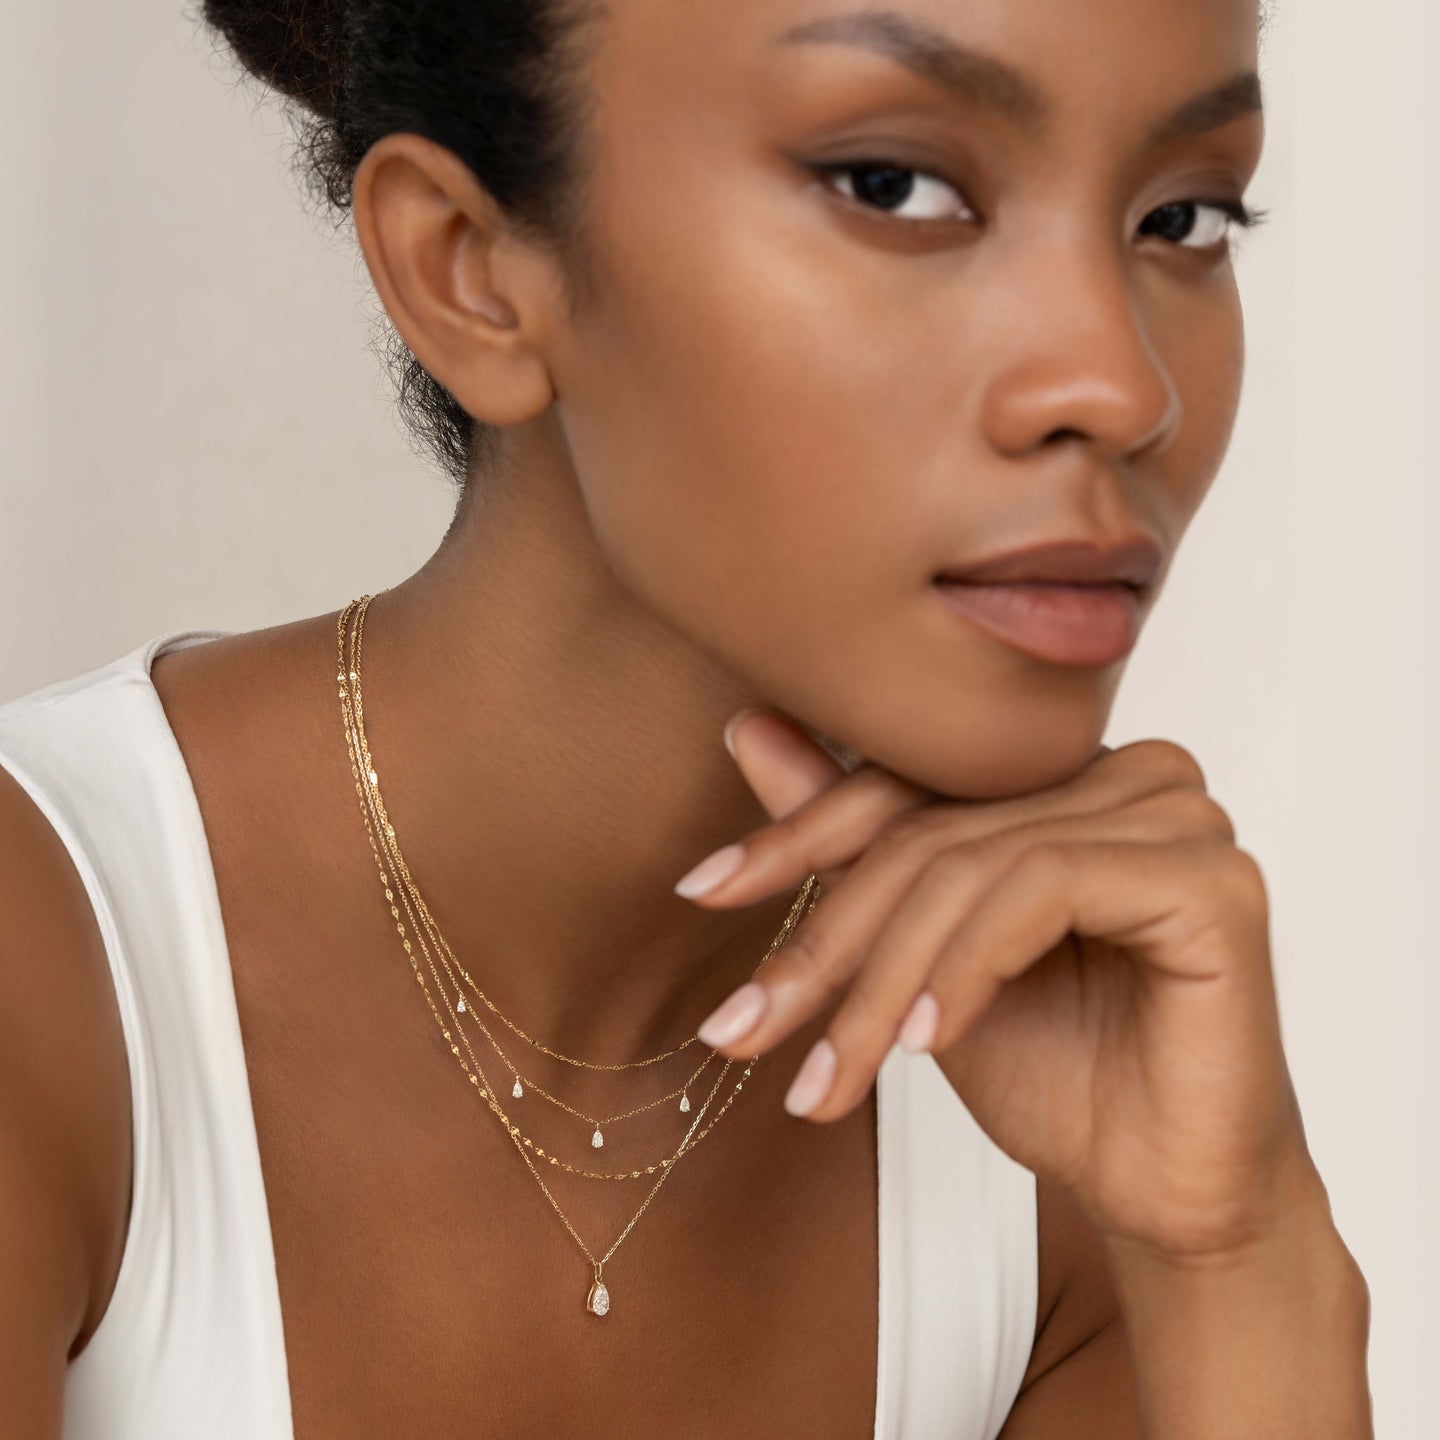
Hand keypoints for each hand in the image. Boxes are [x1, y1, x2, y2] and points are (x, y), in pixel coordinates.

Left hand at [680, 708, 1317, 1261]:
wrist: (1160, 1190)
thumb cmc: (1054, 1069)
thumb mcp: (917, 955)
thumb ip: (850, 839)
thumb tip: (747, 724)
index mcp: (1065, 773)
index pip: (907, 781)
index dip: (796, 837)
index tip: (701, 889)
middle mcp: (1128, 772)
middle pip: (933, 831)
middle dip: (825, 940)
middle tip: (744, 1027)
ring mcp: (1179, 814)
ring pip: (974, 865)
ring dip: (885, 979)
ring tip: (832, 1073)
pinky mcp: (1212, 878)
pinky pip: (1045, 889)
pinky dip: (967, 967)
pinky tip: (928, 1043)